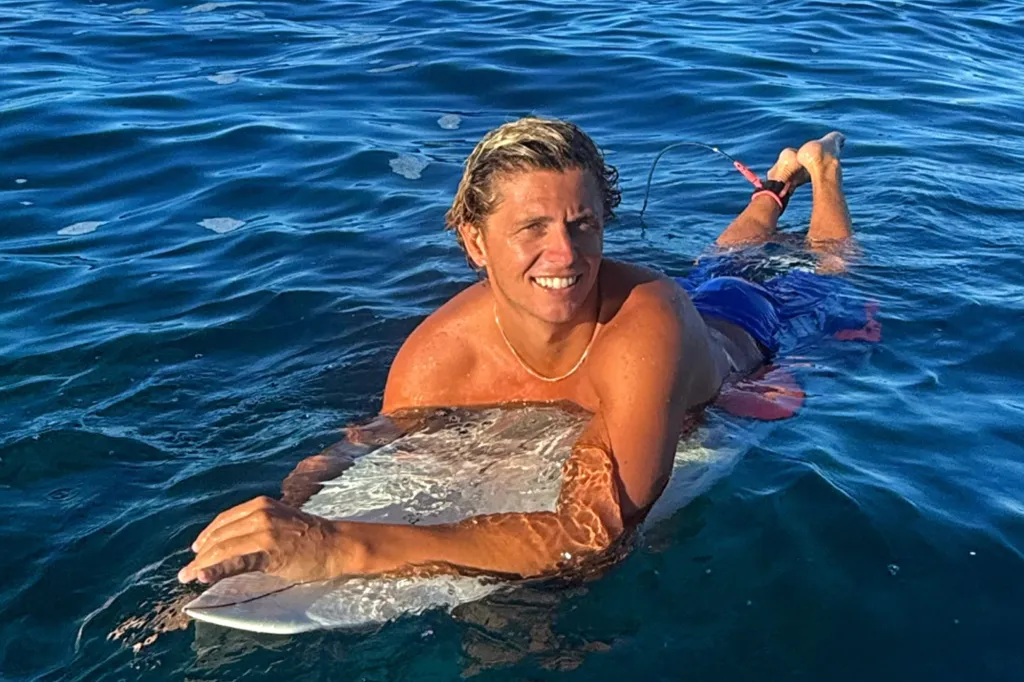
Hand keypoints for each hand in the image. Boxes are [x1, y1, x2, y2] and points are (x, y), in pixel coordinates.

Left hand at [178, 496, 357, 584]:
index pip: (224, 521)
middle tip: (186, 572)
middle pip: (219, 536)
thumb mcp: (280, 521)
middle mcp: (259, 514)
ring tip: (189, 577)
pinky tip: (202, 576)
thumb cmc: (310, 536)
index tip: (196, 553)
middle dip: (200, 555)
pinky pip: (236, 561)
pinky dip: (216, 569)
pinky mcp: (270, 551)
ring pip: (223, 549)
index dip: (206, 538)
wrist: (336, 544)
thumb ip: (256, 526)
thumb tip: (232, 543)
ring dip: (202, 565)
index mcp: (260, 505)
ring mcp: (264, 532)